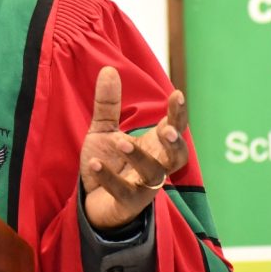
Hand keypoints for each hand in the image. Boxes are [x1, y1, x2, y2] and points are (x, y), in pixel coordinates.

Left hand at [80, 66, 188, 229]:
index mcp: (155, 146)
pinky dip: (109, 178)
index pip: (173, 128)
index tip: (177, 94)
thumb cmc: (108, 161)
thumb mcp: (104, 129)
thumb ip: (107, 103)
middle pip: (177, 156)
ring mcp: (143, 187)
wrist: (93, 201)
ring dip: (139, 157)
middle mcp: (156, 166)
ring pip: (153, 175)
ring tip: (120, 141)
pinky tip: (94, 163)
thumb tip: (109, 68)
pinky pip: (122, 191)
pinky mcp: (126, 203)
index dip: (177, 113)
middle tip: (166, 130)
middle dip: (175, 143)